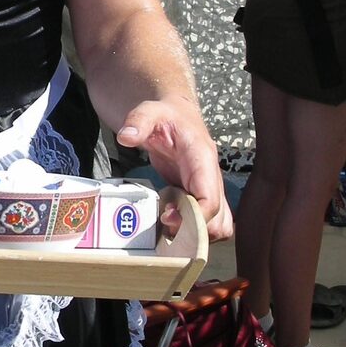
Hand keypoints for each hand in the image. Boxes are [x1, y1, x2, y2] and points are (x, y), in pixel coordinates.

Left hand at [115, 101, 232, 241]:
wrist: (176, 115)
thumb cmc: (165, 115)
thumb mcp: (150, 112)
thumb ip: (138, 121)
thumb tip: (126, 136)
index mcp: (203, 159)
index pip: (210, 199)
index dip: (192, 217)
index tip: (167, 217)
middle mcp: (212, 178)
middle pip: (218, 220)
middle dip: (192, 230)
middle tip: (165, 224)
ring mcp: (210, 189)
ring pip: (219, 226)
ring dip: (195, 234)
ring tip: (168, 224)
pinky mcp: (202, 196)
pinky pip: (210, 223)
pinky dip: (195, 231)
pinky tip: (173, 222)